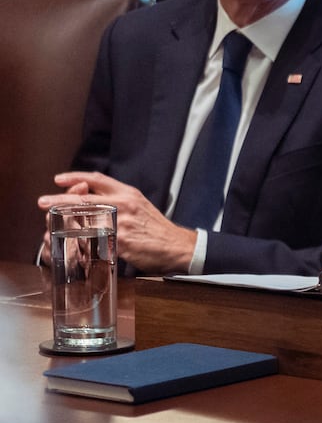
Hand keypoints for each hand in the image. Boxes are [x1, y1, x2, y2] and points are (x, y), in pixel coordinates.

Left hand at [38, 172, 198, 274]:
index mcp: (128, 193)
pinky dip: (79, 241)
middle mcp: (124, 204)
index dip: (75, 177)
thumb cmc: (157, 228)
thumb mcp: (140, 205)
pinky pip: (93, 239)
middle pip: (84, 197)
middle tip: (43, 202)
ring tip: (50, 226)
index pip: (97, 179)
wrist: (177, 246)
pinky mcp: (120, 241)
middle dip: (59, 200)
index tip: (58, 180)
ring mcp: (121, 222)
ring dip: (64, 222)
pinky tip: (69, 243)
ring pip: (84, 218)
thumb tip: (95, 201)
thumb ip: (119, 201)